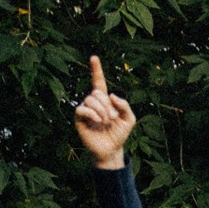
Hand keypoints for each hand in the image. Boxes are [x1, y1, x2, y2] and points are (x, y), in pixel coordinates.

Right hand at [73, 55, 135, 169]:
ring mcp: (86, 110)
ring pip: (90, 99)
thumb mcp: (129, 119)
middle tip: (112, 117)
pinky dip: (92, 113)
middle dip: (106, 104)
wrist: (111, 150)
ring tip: (106, 121)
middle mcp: (94, 103)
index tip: (94, 57)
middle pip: (96, 92)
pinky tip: (98, 120)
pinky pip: (82, 108)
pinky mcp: (79, 119)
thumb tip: (111, 95)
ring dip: (101, 109)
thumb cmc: (120, 134)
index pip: (98, 81)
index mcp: (105, 100)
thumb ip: (124, 105)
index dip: (96, 70)